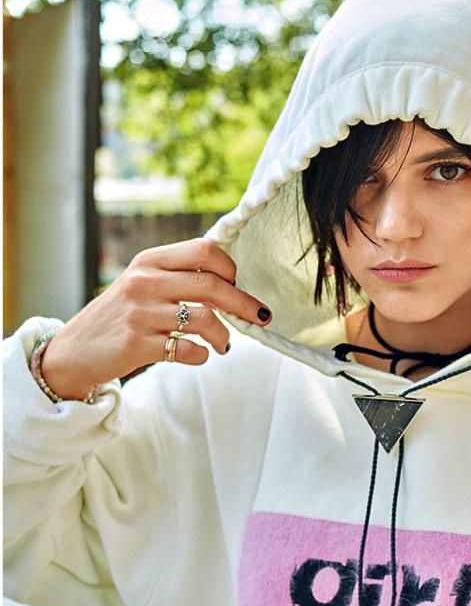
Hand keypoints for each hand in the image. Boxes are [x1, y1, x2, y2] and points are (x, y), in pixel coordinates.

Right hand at [40, 238, 272, 399]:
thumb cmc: (121, 316)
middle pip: (213, 285)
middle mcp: (145, 282)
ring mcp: (140, 313)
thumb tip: (233, 281)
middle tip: (260, 317)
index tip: (237, 284)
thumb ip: (180, 276)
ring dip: (223, 336)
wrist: (74, 350)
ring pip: (205, 320)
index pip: (204, 250)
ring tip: (222, 344)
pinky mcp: (136, 344)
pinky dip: (201, 355)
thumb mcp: (143, 283)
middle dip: (244, 304)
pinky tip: (199, 355)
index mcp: (150, 261)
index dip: (230, 268)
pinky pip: (187, 349)